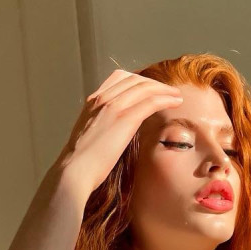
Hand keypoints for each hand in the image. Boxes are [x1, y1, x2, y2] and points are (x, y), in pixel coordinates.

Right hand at [53, 69, 184, 210]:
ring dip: (164, 89)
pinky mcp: (125, 119)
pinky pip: (150, 101)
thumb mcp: (90, 137)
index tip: (150, 88)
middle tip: (167, 91)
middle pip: (134, 79)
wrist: (74, 171)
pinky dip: (166, 98)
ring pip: (144, 87)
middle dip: (153, 83)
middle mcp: (102, 99)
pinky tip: (176, 102)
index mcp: (92, 103)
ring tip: (176, 95)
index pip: (118, 78)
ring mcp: (113, 106)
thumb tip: (113, 134)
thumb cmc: (81, 163)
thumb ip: (102, 128)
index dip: (138, 80)